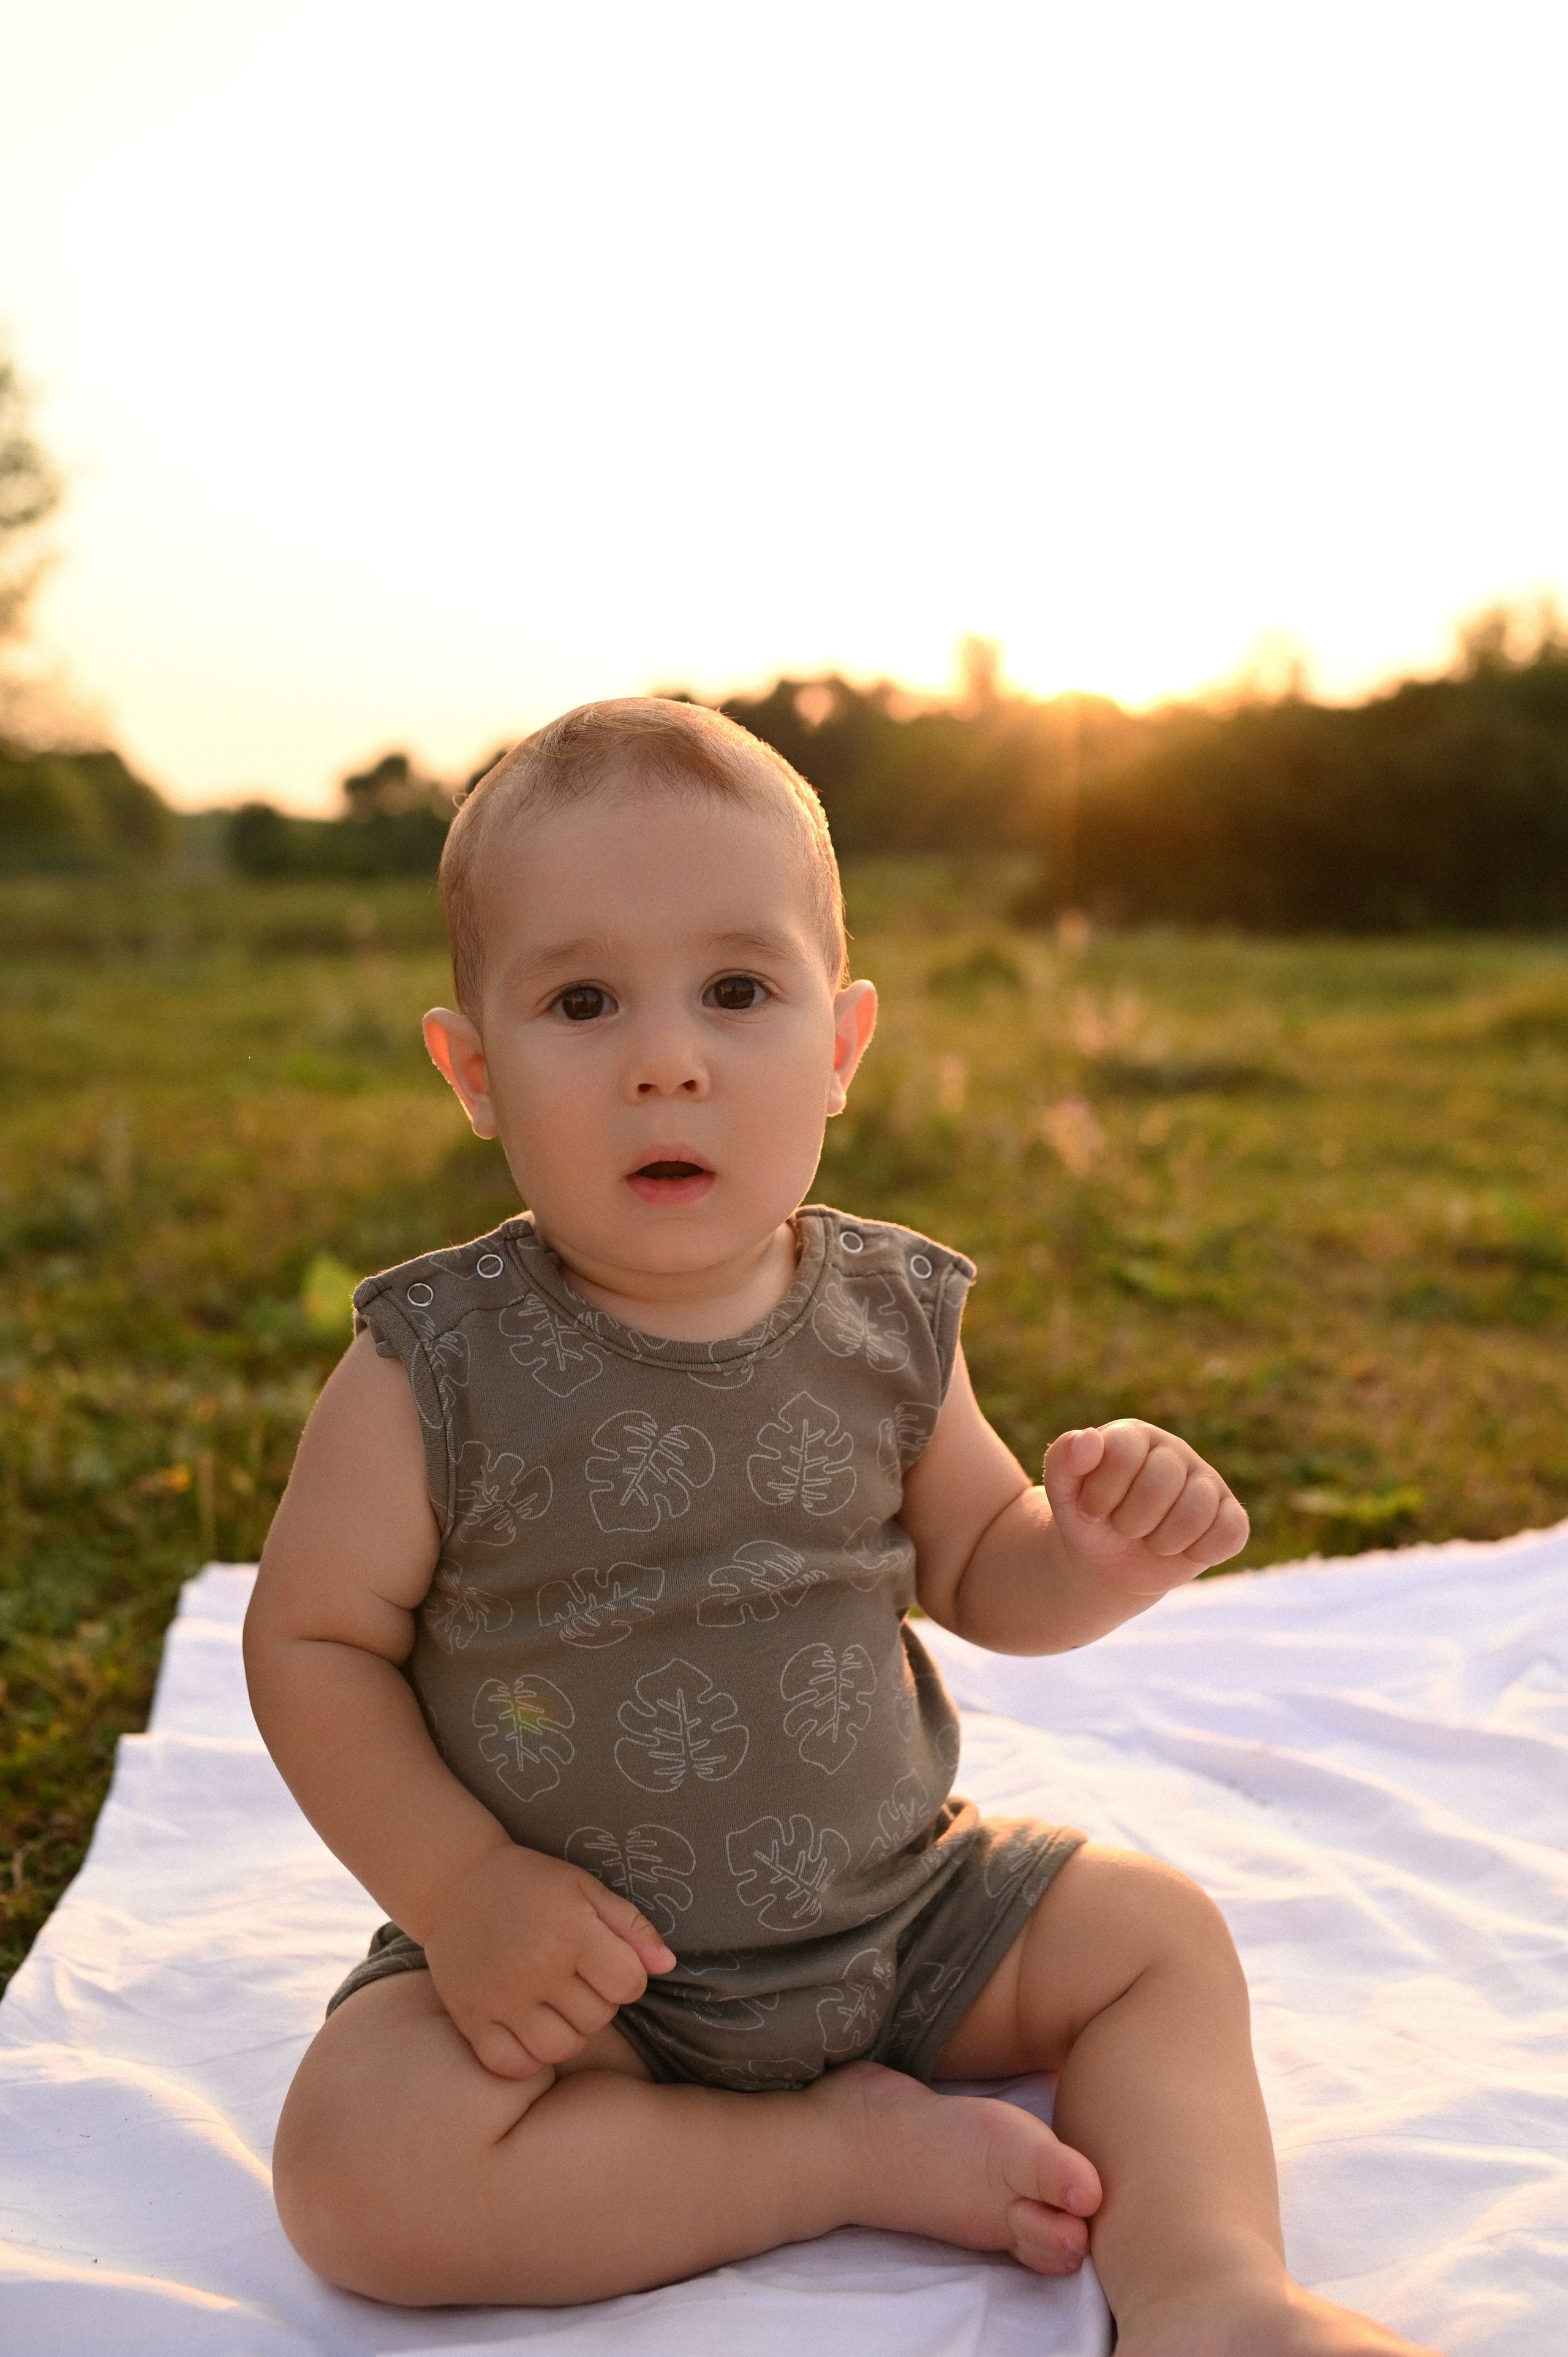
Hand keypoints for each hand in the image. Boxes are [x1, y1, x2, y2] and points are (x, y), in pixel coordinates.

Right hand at [421, 1841, 675, 2079]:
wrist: (455, 1881)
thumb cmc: (530, 1884)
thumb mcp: (585, 1887)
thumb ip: (631, 1925)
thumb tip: (668, 1966)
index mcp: (572, 1928)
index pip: (628, 1984)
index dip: (625, 1978)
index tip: (604, 1964)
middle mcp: (538, 1965)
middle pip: (597, 2019)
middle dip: (596, 2002)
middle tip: (573, 1979)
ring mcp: (502, 1995)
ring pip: (559, 2048)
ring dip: (566, 2033)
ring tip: (553, 2006)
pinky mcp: (471, 2017)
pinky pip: (511, 2065)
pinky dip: (525, 2058)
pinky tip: (526, 2030)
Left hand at [1043, 1420, 1247, 1597]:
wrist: (1111, 1559)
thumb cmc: (1089, 1517)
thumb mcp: (1064, 1492)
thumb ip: (1063, 1458)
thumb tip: (1089, 1437)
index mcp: (1134, 1435)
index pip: (1124, 1453)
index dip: (1102, 1493)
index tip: (1091, 1510)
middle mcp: (1175, 1452)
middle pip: (1161, 1483)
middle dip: (1131, 1520)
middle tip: (1123, 1527)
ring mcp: (1207, 1482)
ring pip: (1197, 1511)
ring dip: (1162, 1541)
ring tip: (1150, 1539)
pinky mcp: (1230, 1516)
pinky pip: (1230, 1534)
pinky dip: (1200, 1551)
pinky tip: (1182, 1549)